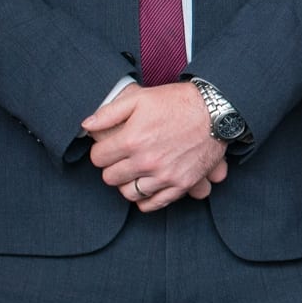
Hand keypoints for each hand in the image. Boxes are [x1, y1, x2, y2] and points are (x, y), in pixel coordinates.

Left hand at [84, 83, 228, 212]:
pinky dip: (145, 199)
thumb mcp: (140, 98)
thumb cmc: (178, 102)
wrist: (215, 111)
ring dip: (127, 183)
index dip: (101, 152)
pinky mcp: (181, 184)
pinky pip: (153, 204)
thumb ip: (109, 112)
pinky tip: (145, 187)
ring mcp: (164, 175)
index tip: (109, 148)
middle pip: (110, 178)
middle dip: (112, 167)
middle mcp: (146, 161)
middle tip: (121, 158)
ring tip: (134, 172)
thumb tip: (86, 126)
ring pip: (128, 193)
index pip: (98, 159)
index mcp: (132, 140)